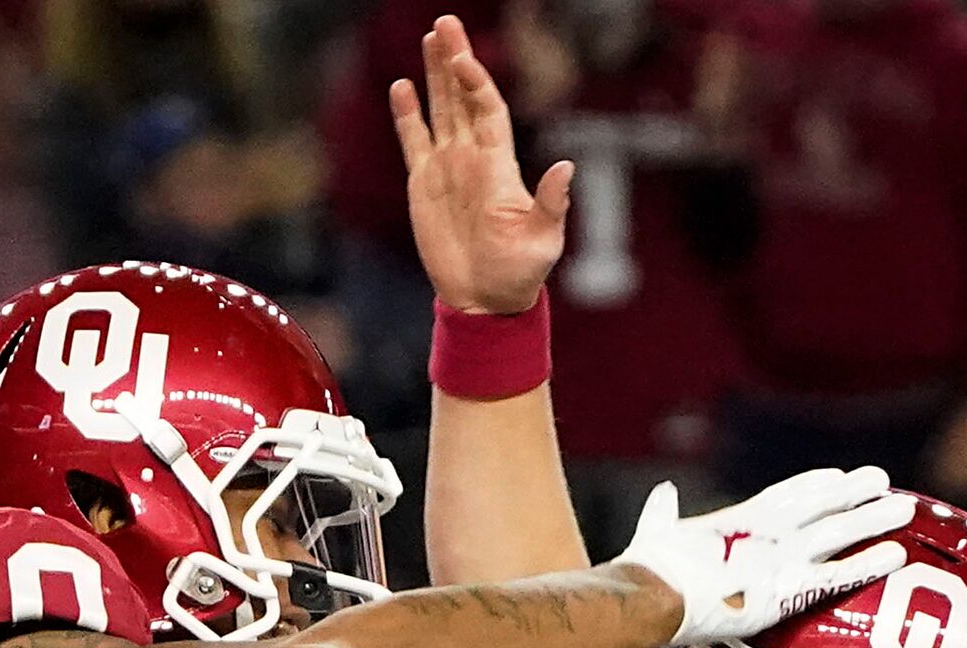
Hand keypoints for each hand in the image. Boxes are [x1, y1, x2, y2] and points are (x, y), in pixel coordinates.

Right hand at [391, 12, 574, 314]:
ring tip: (430, 38)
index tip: (464, 58)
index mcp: (500, 164)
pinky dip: (407, 115)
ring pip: (439, 110)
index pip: (487, 108)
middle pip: (463, 97)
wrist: (485, 301)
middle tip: (445, 24)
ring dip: (434, 75)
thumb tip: (565, 168)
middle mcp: (473, 157)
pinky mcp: (423, 185)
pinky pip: (414, 142)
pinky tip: (401, 87)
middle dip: (454, 59)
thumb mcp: (543, 241)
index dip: (476, 81)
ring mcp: (447, 168)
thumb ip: (551, 204)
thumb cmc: (519, 274)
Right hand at [615, 466, 915, 647]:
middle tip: (882, 481)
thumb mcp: (655, 531)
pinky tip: (896, 555)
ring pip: (839, 531)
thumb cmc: (648, 571)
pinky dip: (868, 564)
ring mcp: (783, 557)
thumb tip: (662, 493)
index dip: (811, 485)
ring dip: (872, 519)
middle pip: (821, 506)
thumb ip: (662, 512)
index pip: (784, 496)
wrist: (655, 596)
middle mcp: (768, 532)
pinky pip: (839, 575)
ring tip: (904, 510)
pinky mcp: (789, 588)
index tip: (834, 476)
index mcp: (738, 520)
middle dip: (853, 493)